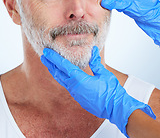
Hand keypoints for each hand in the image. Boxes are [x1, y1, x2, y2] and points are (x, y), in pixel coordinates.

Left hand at [41, 46, 155, 136]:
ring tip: (50, 64)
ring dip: (55, 71)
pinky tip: (63, 75)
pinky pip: (67, 85)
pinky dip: (62, 78)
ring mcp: (76, 94)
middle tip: (43, 56)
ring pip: (62, 80)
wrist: (115, 108)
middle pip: (58, 73)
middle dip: (50, 64)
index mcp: (79, 80)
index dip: (54, 58)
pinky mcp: (79, 98)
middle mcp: (74, 87)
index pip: (63, 66)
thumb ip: (96, 62)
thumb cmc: (111, 91)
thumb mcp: (104, 74)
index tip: (46, 52)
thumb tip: (93, 51)